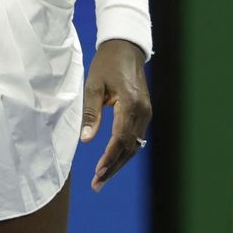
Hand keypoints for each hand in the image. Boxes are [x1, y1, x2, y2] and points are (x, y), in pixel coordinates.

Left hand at [80, 39, 151, 191]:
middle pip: (129, 148)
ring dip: (119, 162)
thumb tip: (86, 140)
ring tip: (102, 178)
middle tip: (97, 184)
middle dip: (113, 168)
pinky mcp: (145, 112)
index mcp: (131, 104)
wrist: (125, 48)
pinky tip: (113, 160)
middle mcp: (143, 112)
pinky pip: (136, 137)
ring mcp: (147, 113)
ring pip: (134, 145)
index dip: (109, 158)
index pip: (120, 139)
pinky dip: (124, 150)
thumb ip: (91, 113)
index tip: (97, 173)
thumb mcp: (93, 84)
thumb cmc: (106, 63)